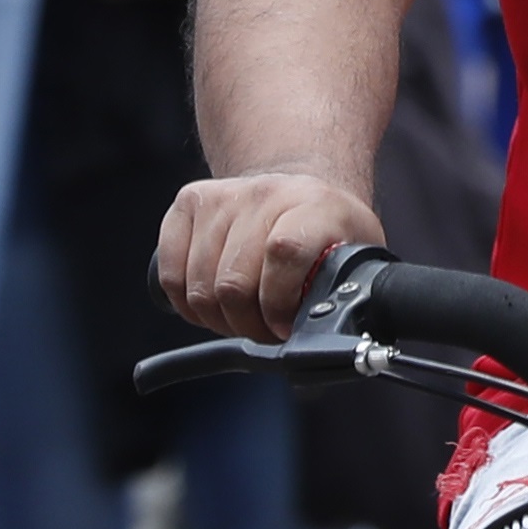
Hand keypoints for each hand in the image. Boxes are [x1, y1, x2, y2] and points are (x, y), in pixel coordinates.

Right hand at [151, 170, 387, 340]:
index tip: (283, 329)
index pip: (283, 252)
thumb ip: (347, 293)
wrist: (298, 189)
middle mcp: (265, 194)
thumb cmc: (328, 233)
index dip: (277, 304)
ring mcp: (222, 196)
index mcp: (315, 206)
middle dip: (246, 325)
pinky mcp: (189, 203)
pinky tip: (212, 304)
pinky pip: (171, 275)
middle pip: (232, 282)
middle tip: (263, 331)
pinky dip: (187, 304)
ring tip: (241, 316)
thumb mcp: (356, 257)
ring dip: (217, 319)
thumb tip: (331, 339)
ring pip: (200, 287)